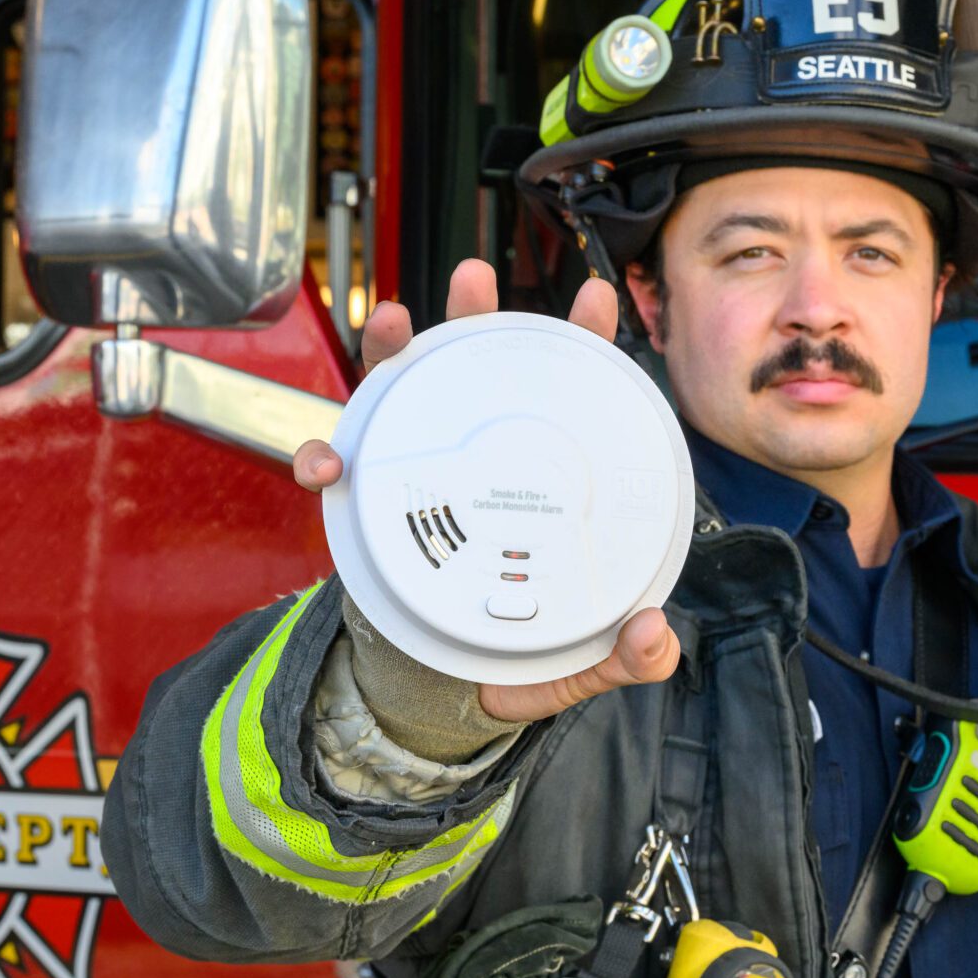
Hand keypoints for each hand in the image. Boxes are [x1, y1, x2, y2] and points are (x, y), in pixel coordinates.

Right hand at [293, 258, 681, 720]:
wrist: (439, 697)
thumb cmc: (515, 662)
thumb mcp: (584, 663)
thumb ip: (629, 655)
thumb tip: (654, 631)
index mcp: (537, 484)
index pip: (565, 400)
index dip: (581, 343)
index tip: (594, 297)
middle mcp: (475, 465)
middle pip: (473, 370)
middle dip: (471, 313)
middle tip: (473, 280)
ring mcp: (419, 481)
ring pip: (399, 395)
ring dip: (390, 350)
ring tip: (394, 325)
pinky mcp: (367, 509)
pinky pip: (336, 470)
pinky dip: (323, 457)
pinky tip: (328, 465)